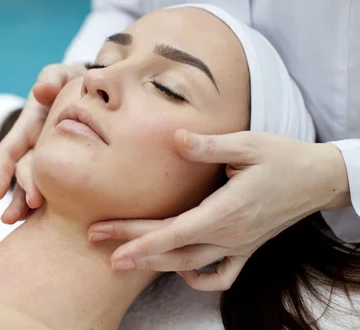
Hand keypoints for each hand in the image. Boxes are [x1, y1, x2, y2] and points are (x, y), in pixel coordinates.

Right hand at [0, 62, 86, 223]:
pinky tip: (53, 221)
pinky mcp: (64, 166)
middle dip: (18, 193)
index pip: (10, 150)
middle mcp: (34, 145)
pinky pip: (57, 187)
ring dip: (24, 204)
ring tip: (21, 223)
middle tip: (19, 214)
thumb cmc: (74, 82)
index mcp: (30, 125)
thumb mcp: (62, 76)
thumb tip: (42, 91)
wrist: (94, 91)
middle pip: (21, 173)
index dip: (0, 172)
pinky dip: (50, 202)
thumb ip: (53, 80)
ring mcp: (48, 157)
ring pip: (34, 184)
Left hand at [88, 129, 350, 290]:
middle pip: (174, 249)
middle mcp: (230, 235)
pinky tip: (182, 271)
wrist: (319, 178)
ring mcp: (239, 245)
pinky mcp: (247, 247)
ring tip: (124, 258)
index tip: (113, 249)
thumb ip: (209, 146)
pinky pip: (222, 274)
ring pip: (190, 263)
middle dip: (134, 248)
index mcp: (227, 210)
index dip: (142, 241)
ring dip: (155, 263)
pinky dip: (199, 277)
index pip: (176, 232)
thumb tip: (175, 138)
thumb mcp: (248, 143)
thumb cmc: (283, 157)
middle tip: (97, 241)